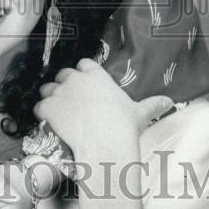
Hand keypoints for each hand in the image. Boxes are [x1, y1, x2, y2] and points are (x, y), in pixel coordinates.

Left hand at [33, 58, 171, 162]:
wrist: (105, 143)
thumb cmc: (124, 126)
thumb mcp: (141, 112)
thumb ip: (153, 104)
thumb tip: (170, 102)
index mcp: (96, 75)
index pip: (84, 65)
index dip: (83, 75)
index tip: (86, 86)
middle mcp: (75, 78)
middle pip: (64, 74)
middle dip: (65, 85)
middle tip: (72, 101)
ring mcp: (59, 92)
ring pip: (48, 88)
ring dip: (51, 97)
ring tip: (58, 111)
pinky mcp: (47, 107)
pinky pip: (38, 106)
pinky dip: (42, 113)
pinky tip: (47, 122)